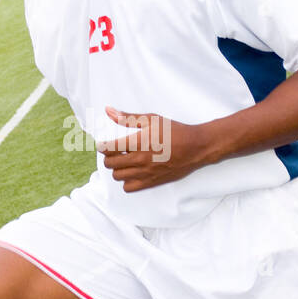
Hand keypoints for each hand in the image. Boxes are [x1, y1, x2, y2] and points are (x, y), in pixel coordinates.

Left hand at [96, 106, 213, 191]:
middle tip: (114, 152)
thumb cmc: (174, 131)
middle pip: (110, 163)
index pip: (109, 148)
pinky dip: (126, 181)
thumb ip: (127, 117)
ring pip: (117, 176)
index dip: (102, 146)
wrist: (195, 147)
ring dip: (116, 168)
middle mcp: (140, 159)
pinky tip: (132, 172)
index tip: (104, 144)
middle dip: (108, 157)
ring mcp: (145, 173)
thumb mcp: (151, 119)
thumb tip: (108, 111)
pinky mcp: (151, 182)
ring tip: (123, 162)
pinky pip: (128, 187)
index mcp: (138, 142)